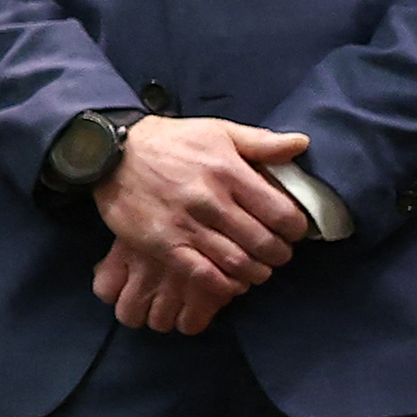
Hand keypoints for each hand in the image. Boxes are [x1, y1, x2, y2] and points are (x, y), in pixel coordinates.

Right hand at [87, 117, 312, 331]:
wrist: (114, 153)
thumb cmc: (174, 141)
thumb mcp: (220, 131)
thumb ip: (262, 142)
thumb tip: (301, 143)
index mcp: (229, 172)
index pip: (281, 212)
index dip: (296, 228)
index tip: (295, 231)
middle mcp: (210, 200)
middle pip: (263, 242)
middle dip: (280, 254)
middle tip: (281, 254)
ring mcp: (186, 225)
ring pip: (237, 262)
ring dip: (257, 273)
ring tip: (260, 270)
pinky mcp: (163, 244)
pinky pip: (202, 274)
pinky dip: (225, 285)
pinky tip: (233, 282)